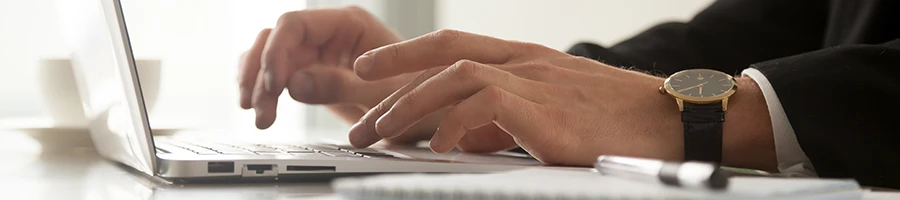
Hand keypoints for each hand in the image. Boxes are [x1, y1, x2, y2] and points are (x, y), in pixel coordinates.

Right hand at [238, 6, 441, 142]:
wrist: (432, 113)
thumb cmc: (419, 96)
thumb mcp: (381, 95)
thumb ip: (338, 86)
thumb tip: (293, 83)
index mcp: (348, 24)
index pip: (294, 24)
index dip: (275, 53)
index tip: (273, 85)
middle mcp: (330, 33)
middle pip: (275, 40)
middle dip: (261, 74)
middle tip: (260, 110)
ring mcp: (319, 51)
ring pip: (269, 55)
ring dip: (256, 83)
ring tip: (259, 116)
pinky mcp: (314, 73)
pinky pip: (277, 73)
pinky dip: (263, 89)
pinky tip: (260, 109)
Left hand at [346, 30, 686, 165]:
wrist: (675, 120)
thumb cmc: (620, 120)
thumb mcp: (557, 108)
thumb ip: (511, 114)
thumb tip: (466, 135)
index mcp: (526, 58)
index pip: (453, 43)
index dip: (405, 53)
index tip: (369, 68)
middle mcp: (526, 62)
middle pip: (443, 57)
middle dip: (393, 86)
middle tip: (361, 121)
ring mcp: (537, 82)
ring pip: (455, 75)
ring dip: (411, 104)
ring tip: (380, 132)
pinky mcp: (548, 111)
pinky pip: (485, 105)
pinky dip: (453, 123)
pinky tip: (437, 147)